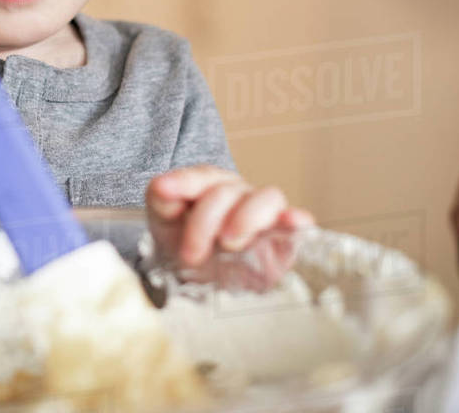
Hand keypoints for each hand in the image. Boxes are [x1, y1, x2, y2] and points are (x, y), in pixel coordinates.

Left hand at [145, 166, 313, 273]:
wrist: (205, 282)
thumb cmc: (187, 244)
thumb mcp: (164, 223)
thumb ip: (161, 201)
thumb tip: (162, 186)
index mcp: (210, 185)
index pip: (201, 175)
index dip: (183, 183)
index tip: (165, 192)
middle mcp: (240, 194)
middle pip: (228, 192)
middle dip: (205, 221)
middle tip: (190, 254)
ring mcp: (265, 214)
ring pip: (266, 198)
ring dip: (245, 218)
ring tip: (228, 242)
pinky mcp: (285, 238)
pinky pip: (297, 221)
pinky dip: (295, 219)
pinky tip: (292, 221)